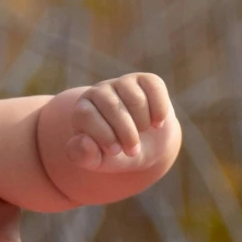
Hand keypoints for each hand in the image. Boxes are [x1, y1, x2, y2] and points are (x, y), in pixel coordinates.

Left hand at [57, 73, 172, 172]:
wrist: (145, 146)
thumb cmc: (116, 153)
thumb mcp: (97, 161)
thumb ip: (84, 155)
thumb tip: (85, 141)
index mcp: (83, 109)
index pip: (87, 115)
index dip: (103, 136)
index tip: (116, 151)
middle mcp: (100, 91)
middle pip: (112, 105)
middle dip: (126, 133)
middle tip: (133, 151)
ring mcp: (122, 83)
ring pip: (135, 99)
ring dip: (143, 123)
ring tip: (142, 133)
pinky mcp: (146, 80)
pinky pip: (154, 88)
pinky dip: (159, 110)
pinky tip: (157, 123)